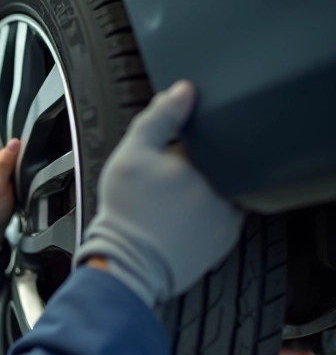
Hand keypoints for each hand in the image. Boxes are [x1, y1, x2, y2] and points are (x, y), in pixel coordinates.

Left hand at [0, 138, 19, 252]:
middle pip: (6, 161)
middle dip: (16, 168)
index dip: (17, 158)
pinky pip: (8, 179)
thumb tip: (14, 142)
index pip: (4, 152)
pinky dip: (14, 183)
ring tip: (18, 187)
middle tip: (22, 181)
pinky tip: (16, 191)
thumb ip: (5, 165)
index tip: (25, 169)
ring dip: (16, 176)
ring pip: (8, 170)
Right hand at [74, 81, 245, 305]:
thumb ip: (159, 118)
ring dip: (196, 191)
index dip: (186, 142)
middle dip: (190, 167)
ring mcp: (228, 220)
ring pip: (216, 192)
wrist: (125, 264)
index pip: (210, 139)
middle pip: (214, 165)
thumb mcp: (132, 155)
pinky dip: (199, 217)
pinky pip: (215, 219)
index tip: (165, 156)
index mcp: (211, 166)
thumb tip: (183, 91)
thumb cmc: (126, 213)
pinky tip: (172, 219)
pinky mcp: (223, 242)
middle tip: (160, 183)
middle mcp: (227, 192)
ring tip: (164, 203)